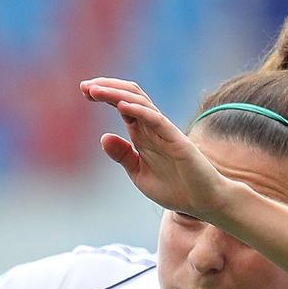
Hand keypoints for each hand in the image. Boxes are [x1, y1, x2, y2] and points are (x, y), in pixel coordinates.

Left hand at [81, 79, 238, 221]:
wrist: (203, 202)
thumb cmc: (174, 189)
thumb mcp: (139, 174)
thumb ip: (123, 156)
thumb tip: (103, 137)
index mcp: (142, 134)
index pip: (122, 104)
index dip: (104, 95)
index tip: (84, 90)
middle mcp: (153, 127)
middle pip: (129, 96)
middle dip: (107, 87)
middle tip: (84, 86)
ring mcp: (165, 131)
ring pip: (140, 102)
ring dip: (116, 94)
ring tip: (95, 90)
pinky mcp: (177, 140)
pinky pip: (157, 120)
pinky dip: (139, 110)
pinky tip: (121, 107)